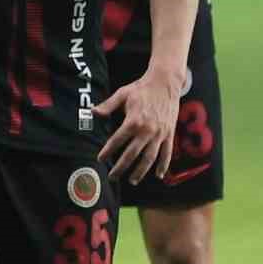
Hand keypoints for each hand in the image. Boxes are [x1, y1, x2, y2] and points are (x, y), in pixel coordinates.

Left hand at [94, 68, 182, 182]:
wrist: (165, 83)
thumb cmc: (141, 88)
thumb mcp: (122, 94)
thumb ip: (108, 105)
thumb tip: (93, 112)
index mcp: (133, 121)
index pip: (117, 140)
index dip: (107, 151)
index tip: (100, 159)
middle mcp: (147, 130)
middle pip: (132, 154)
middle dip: (121, 167)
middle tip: (112, 177)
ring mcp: (159, 133)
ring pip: (149, 157)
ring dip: (141, 171)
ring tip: (131, 180)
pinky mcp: (169, 134)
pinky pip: (167, 153)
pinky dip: (164, 165)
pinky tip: (158, 175)